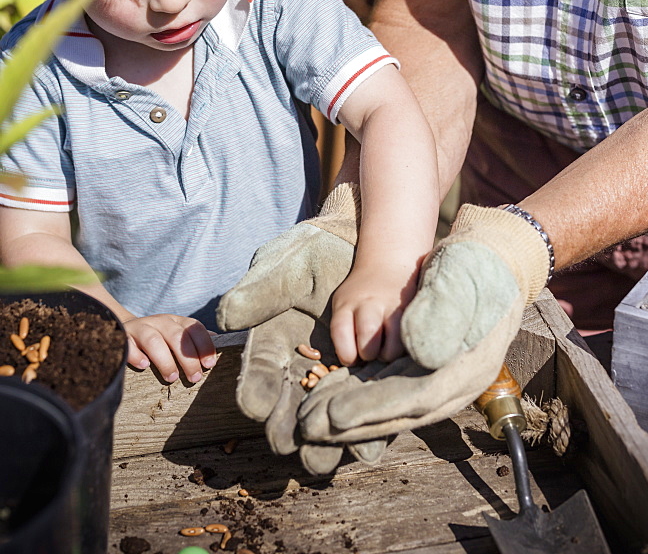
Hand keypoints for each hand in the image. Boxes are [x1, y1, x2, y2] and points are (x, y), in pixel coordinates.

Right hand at [123, 313, 216, 384]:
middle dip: (188, 358)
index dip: (204, 345)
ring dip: (165, 360)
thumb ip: (195, 340)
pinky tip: (144, 366)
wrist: (124, 329)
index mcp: (176, 321)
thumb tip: (222, 344)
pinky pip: (128, 344)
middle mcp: (160, 322)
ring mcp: (140, 328)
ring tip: (171, 378)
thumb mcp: (177, 335)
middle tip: (194, 378)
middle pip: (177, 336)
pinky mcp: (123, 337)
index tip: (209, 364)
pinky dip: (136, 355)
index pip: (194, 328)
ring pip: (154, 340)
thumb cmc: (159, 338)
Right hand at [216, 183, 388, 474]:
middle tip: (302, 441)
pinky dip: (370, 426)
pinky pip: (366, 412)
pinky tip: (374, 432)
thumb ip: (257, 292)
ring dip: (334, 442)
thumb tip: (226, 318)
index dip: (255, 399)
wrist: (355, 246)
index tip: (259, 406)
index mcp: (269, 353)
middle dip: (294, 436)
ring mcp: (334, 383)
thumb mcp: (282, 267)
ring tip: (340, 448)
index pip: (255, 386)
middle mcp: (298, 377)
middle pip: (290, 420)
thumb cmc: (310, 254)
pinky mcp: (368, 383)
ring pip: (329, 425)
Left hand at [296, 203, 550, 444]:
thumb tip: (414, 348)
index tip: (337, 415)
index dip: (375, 409)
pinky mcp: (430, 373)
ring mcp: (447, 381)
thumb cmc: (478, 265)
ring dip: (355, 414)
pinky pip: (394, 391)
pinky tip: (332, 398)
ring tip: (313, 419)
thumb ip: (440, 308)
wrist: (497, 261)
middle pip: (402, 411)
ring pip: (395, 406)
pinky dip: (364, 398)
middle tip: (312, 426)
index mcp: (472, 363)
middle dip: (356, 421)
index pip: (417, 397)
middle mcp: (460, 383)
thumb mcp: (462, 275)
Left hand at [330, 262, 417, 364]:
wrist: (388, 263)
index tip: (351, 359)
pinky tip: (400, 343)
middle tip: (370, 352)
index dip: (346, 353)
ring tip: (386, 349)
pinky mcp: (411, 311)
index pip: (341, 331)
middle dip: (368, 354)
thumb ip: (344, 330)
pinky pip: (409, 337)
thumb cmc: (361, 294)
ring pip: (393, 343)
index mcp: (346, 304)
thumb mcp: (344, 304)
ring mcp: (392, 307)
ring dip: (388, 354)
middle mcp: (369, 304)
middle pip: (368, 337)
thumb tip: (351, 366)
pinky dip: (404, 347)